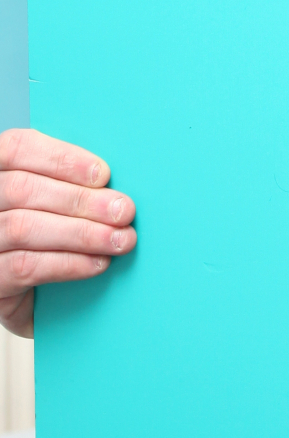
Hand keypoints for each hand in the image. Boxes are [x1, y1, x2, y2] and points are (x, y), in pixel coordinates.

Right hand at [0, 129, 135, 340]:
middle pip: (23, 190)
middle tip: (124, 211)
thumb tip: (113, 184)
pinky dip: (69, 263)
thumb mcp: (48, 199)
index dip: (61, 158)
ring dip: (82, 233)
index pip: (16, 148)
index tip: (104, 174)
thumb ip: (67, 181)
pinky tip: (98, 263)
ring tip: (120, 239)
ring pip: (25, 228)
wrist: (19, 289)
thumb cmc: (42, 230)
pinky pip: (25, 266)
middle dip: (81, 199)